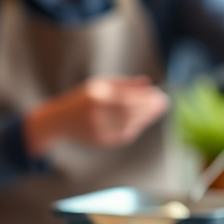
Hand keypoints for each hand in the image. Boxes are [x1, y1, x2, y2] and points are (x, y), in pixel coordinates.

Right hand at [24, 75, 169, 155]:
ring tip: (155, 110)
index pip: (127, 98)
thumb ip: (124, 84)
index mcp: (96, 97)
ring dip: (146, 118)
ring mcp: (98, 130)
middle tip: (163, 103)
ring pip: (129, 125)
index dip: (146, 98)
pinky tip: (140, 120)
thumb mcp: (100, 85)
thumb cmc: (83, 98)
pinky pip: (124, 135)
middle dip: (149, 108)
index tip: (159, 94)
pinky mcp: (101, 141)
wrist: (61, 120)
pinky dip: (135, 127)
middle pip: (130, 113)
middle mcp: (96, 114)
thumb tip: (148, 83)